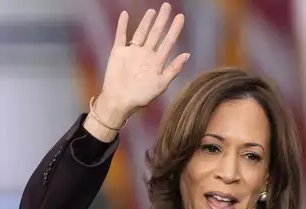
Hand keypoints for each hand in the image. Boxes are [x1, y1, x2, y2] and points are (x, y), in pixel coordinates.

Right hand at [95, 3, 188, 126]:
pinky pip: (121, 35)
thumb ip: (173, 69)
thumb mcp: (161, 84)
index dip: (174, 30)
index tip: (180, 17)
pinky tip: (125, 15)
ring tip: (153, 11)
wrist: (119, 102)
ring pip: (141, 32)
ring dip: (146, 22)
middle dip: (162, 20)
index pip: (168, 42)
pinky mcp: (118, 52)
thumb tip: (187, 54)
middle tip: (167, 6)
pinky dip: (122, 25)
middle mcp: (146, 55)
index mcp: (157, 62)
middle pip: (156, 34)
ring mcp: (132, 52)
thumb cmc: (141, 97)